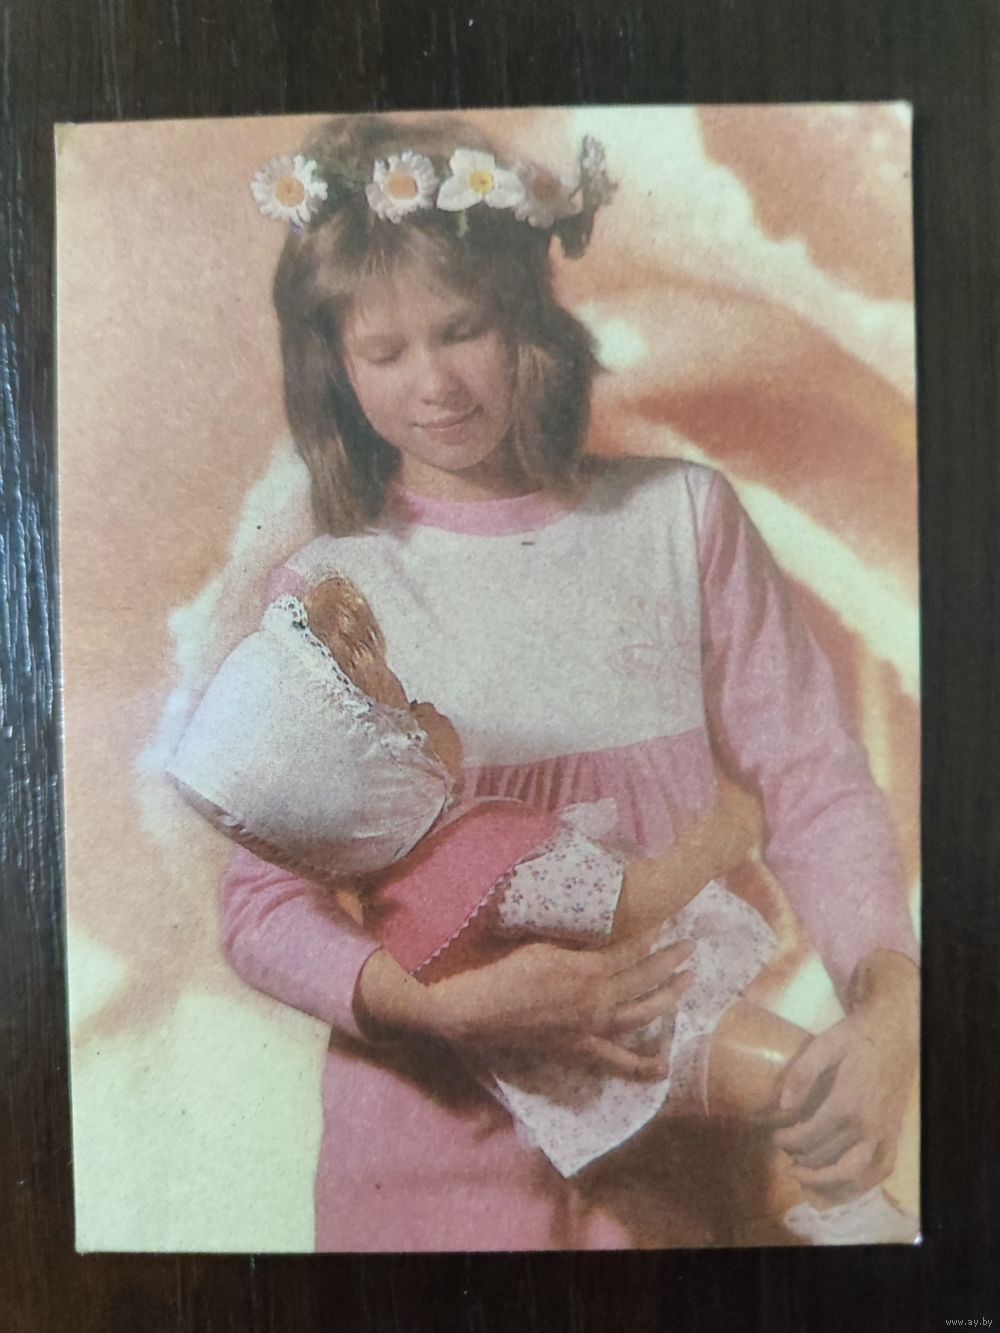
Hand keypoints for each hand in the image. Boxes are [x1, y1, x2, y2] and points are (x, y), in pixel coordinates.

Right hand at [426, 928, 694, 1078]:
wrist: (478, 1011)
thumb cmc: (504, 970)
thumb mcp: (542, 944)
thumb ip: (575, 941)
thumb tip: (598, 929)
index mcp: (588, 969)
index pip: (632, 948)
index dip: (653, 934)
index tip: (670, 920)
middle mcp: (598, 1000)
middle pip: (645, 978)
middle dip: (672, 961)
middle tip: (692, 947)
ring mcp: (593, 1027)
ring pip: (642, 1014)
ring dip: (669, 998)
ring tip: (688, 984)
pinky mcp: (581, 1048)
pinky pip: (618, 1060)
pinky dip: (643, 1065)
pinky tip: (664, 1066)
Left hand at [770, 951, 918, 1200]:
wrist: (896, 1033)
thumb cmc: (857, 1037)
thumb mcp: (824, 1045)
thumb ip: (802, 1074)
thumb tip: (782, 1106)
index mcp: (846, 1102)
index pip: (809, 1136)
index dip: (788, 1141)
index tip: (776, 1136)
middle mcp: (868, 1124)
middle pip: (827, 1157)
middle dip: (801, 1159)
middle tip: (786, 1153)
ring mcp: (884, 1133)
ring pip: (854, 1174)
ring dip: (826, 1181)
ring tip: (805, 1175)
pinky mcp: (895, 1134)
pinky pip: (881, 1170)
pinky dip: (861, 1184)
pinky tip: (842, 1183)